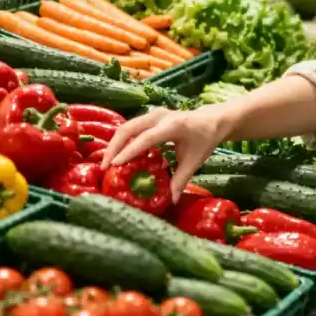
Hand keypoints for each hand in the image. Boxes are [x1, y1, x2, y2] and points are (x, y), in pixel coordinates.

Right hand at [100, 104, 236, 201]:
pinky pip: (131, 127)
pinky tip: (117, 156)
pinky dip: (122, 141)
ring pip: (127, 127)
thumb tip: (170, 201)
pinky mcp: (150, 116)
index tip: (114, 165)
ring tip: (107, 164)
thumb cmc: (204, 139)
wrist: (212, 120)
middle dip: (114, 147)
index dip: (130, 151)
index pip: (147, 138)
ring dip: (115, 144)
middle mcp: (160, 116)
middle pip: (129, 128)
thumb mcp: (194, 161)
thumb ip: (180, 180)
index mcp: (174, 125)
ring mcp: (153, 114)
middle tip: (104, 167)